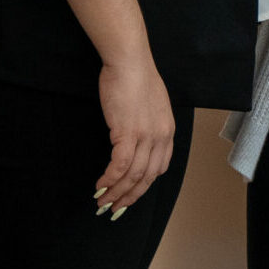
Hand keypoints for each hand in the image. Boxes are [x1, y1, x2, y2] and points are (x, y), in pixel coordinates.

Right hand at [94, 56, 174, 216]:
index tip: (131, 195)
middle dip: (129, 197)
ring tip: (102, 201)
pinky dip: (109, 179)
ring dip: (116, 193)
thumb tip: (137, 140)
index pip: (160, 168)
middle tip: (114, 208)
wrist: (129, 60)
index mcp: (168, 130)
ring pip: (133, 176)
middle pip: (147, 178)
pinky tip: (100, 185)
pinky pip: (120, 166)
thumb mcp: (152, 104)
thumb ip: (149, 124)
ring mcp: (146, 136)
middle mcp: (160, 137)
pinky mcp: (128, 133)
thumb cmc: (136, 76)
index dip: (144, 186)